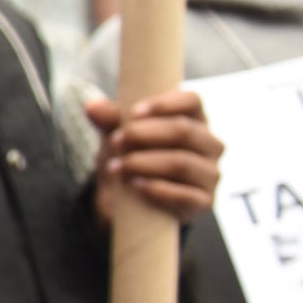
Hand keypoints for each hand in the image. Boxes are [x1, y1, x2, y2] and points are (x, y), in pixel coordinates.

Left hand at [85, 90, 222, 226]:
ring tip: (117, 166)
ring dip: (145, 163)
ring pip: (182, 163)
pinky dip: (158, 189)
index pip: (191, 101)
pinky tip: (135, 185)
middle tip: (116, 140)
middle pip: (183, 131)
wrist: (130, 200)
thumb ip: (108, 119)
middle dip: (146, 134)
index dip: (164, 104)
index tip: (133, 113)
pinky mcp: (204, 201)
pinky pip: (186, 195)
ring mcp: (210, 173)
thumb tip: (92, 106)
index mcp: (195, 119)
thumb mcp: (118, 135)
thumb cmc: (132, 156)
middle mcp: (210, 144)